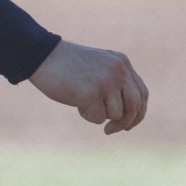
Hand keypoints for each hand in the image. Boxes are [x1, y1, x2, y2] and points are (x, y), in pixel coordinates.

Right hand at [28, 39, 148, 134]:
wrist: (43, 56)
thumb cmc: (68, 65)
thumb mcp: (99, 66)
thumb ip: (116, 81)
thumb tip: (129, 114)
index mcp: (122, 62)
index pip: (142, 93)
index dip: (138, 113)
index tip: (128, 124)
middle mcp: (117, 70)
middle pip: (135, 106)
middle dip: (125, 123)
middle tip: (110, 130)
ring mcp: (105, 81)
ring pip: (116, 114)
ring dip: (99, 115)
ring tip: (83, 101)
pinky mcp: (90, 93)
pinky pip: (98, 119)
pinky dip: (87, 116)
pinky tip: (76, 102)